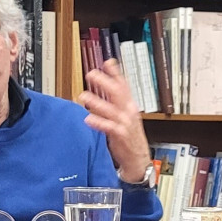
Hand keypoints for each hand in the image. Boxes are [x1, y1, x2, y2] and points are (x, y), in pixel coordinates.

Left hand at [77, 59, 150, 182]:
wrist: (138, 159)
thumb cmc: (129, 137)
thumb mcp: (126, 117)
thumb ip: (116, 104)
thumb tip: (104, 90)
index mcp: (130, 105)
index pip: (124, 85)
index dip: (116, 73)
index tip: (108, 62)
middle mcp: (129, 112)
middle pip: (117, 93)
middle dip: (105, 82)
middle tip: (91, 74)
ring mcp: (125, 123)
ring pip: (111, 109)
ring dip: (97, 102)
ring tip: (83, 96)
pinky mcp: (120, 136)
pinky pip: (109, 127)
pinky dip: (99, 122)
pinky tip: (88, 119)